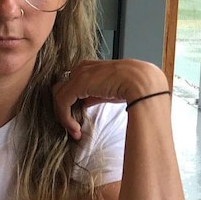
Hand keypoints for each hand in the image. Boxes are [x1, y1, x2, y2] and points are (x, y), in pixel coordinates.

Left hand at [52, 59, 168, 139]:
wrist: (141, 82)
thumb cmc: (133, 86)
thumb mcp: (109, 91)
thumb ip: (94, 95)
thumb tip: (85, 103)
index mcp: (90, 67)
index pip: (71, 85)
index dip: (71, 104)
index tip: (78, 121)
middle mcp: (82, 68)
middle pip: (61, 90)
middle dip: (64, 111)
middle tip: (73, 128)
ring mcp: (79, 75)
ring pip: (58, 97)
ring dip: (64, 117)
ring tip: (75, 131)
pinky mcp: (77, 84)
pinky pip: (62, 102)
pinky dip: (66, 118)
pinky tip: (76, 129)